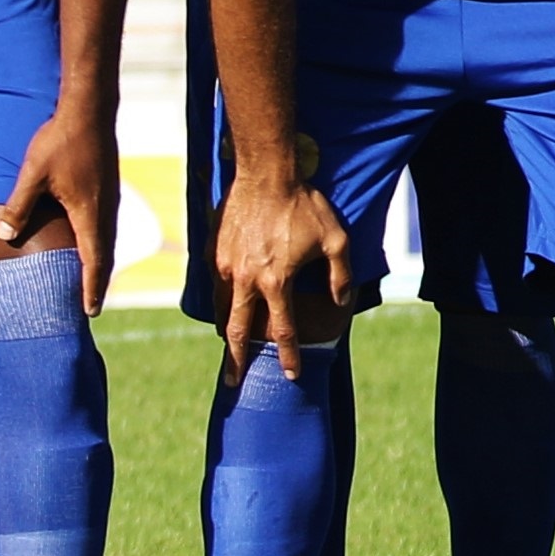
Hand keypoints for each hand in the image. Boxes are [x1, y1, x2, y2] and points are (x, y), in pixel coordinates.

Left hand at [0, 107, 121, 314]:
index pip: (94, 261)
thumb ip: (19, 206)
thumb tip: (5, 236)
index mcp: (89, 213)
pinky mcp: (108, 189)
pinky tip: (91, 245)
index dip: (91, 288)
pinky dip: (101, 245)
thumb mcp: (32, 175)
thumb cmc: (60, 142)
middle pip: (106, 256)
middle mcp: (105, 210)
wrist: (89, 111)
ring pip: (108, 241)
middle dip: (98, 283)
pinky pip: (107, 227)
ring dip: (100, 264)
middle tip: (91, 308)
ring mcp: (110, 199)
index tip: (90, 311)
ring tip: (92, 282)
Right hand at [214, 167, 352, 384]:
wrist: (266, 174)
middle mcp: (246, 280)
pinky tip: (223, 307)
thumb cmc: (304, 204)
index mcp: (276, 282)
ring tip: (228, 348)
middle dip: (236, 360)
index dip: (288, 354)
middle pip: (238, 331)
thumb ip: (339, 274)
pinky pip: (215, 284)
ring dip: (225, 331)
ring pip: (222, 308)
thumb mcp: (335, 239)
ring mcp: (226, 266)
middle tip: (232, 381)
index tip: (290, 374)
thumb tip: (340, 300)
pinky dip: (219, 301)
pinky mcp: (214, 252)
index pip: (283, 329)